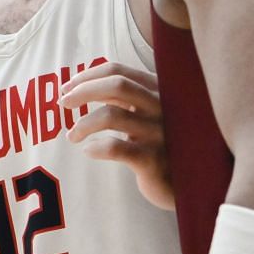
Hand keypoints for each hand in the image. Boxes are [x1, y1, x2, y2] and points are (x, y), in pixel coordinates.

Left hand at [61, 62, 174, 210]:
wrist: (190, 182)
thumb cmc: (161, 142)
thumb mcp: (144, 112)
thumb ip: (122, 96)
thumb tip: (82, 85)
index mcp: (158, 90)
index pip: (118, 71)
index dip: (88, 76)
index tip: (67, 87)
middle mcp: (161, 106)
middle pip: (116, 85)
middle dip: (83, 91)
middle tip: (63, 103)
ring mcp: (159, 133)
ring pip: (112, 116)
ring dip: (84, 123)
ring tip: (72, 136)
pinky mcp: (153, 160)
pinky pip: (115, 148)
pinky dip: (96, 148)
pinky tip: (89, 151)